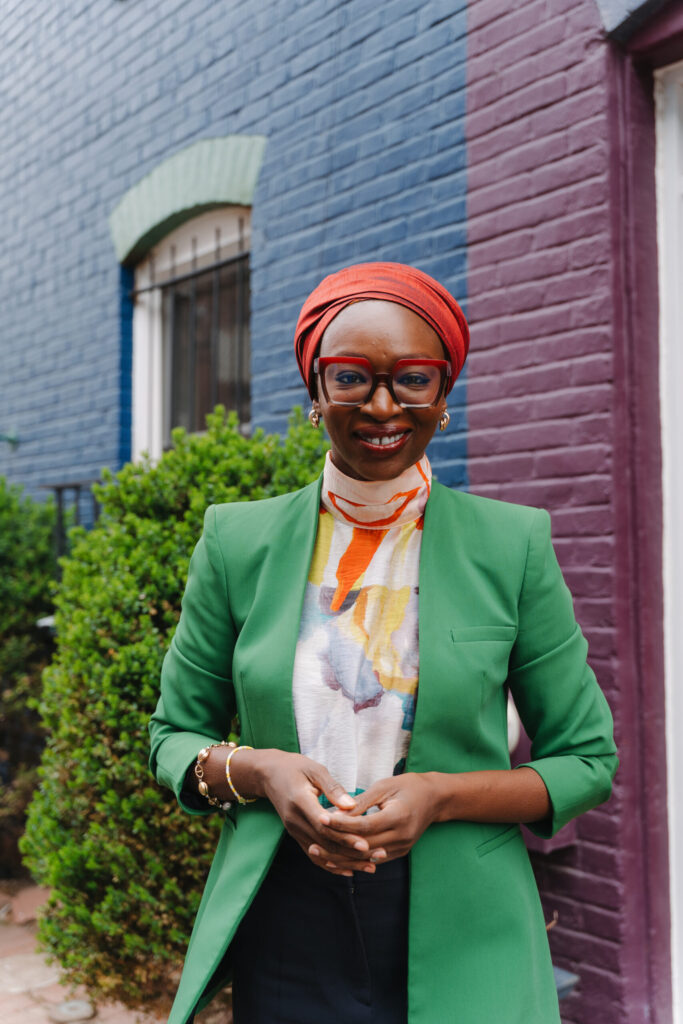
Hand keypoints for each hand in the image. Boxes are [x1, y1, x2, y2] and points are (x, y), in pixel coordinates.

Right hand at [256, 750, 378, 876]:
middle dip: (351, 853)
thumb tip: (352, 805)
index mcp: (300, 801)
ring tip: (370, 866)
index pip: (324, 825)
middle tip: (377, 856)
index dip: (344, 836)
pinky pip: (314, 854)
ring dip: (345, 862)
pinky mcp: (295, 834)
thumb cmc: (294, 767)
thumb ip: (333, 789)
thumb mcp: (315, 770)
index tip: (365, 844)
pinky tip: (348, 869)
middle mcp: (295, 820)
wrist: (268, 774)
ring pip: (321, 853)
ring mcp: (293, 830)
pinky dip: (331, 864)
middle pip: (325, 843)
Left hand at [317, 773, 437, 862]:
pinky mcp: (400, 853)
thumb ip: (361, 802)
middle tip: (313, 840)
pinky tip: (335, 858)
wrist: (435, 799)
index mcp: (399, 816)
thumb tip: (336, 812)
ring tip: (319, 852)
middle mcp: (401, 836)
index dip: (341, 825)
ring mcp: (402, 847)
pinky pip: (373, 860)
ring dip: (341, 857)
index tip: (321, 819)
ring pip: (366, 858)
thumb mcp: (384, 786)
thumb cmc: (408, 786)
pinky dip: (354, 859)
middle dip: (337, 844)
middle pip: (363, 846)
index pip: (365, 825)